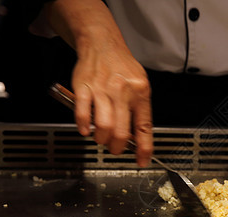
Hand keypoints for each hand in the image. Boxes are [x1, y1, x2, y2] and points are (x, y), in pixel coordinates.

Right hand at [45, 0, 152, 166]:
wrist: (102, 44)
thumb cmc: (122, 67)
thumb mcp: (140, 85)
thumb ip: (139, 110)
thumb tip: (137, 137)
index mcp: (140, 93)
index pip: (144, 127)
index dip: (144, 148)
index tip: (142, 161)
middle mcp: (122, 92)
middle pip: (121, 132)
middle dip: (118, 148)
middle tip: (116, 148)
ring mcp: (102, 90)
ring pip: (103, 127)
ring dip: (102, 140)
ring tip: (101, 138)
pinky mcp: (84, 88)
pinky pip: (83, 113)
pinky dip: (84, 126)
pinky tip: (86, 130)